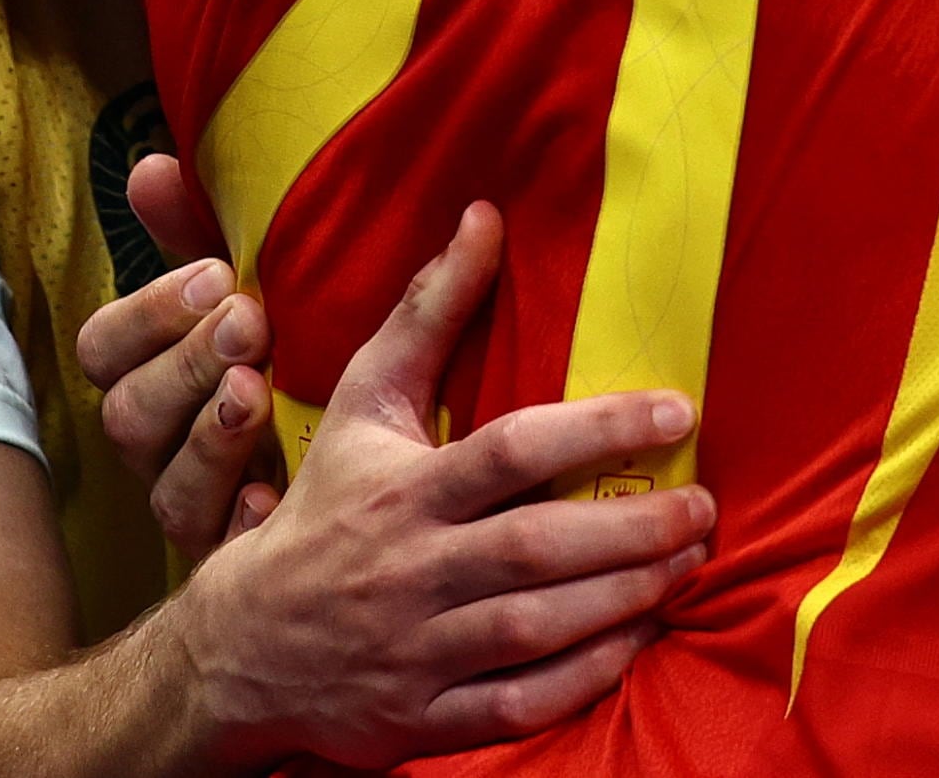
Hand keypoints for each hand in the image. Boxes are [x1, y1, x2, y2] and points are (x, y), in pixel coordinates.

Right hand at [82, 156, 278, 562]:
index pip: (100, 348)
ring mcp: (192, 505)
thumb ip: (196, 233)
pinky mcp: (234, 557)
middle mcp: (155, 446)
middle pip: (127, 416)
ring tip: (256, 392)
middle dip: (186, 364)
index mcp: (146, 376)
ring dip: (209, 437)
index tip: (217, 276)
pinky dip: (245, 519)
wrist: (346, 469)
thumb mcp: (243, 291)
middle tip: (249, 322)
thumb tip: (150, 165)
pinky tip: (275, 494)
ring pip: (166, 488)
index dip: (148, 312)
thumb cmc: (282, 357)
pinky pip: (221, 552)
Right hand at [157, 197, 714, 766]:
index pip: (509, 452)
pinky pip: (516, 706)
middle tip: (703, 506)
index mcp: (400, 490)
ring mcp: (415, 652)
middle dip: (631, 528)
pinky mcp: (420, 720)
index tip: (677, 411)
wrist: (234, 650)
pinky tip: (637, 639)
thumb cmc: (322, 509)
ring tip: (688, 561)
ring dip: (622, 598)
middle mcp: (410, 571)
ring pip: (533, 629)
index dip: (597, 431)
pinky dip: (582, 677)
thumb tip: (486, 217)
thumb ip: (428, 314)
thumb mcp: (362, 406)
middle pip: (535, 549)